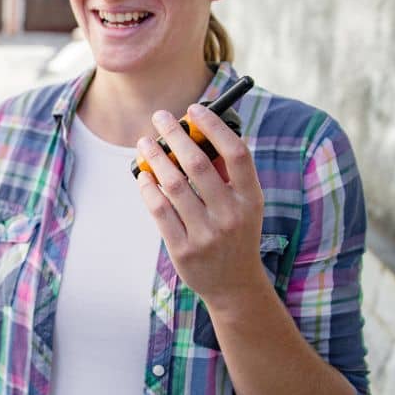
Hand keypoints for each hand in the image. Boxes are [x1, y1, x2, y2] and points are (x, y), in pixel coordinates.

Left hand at [135, 104, 265, 309]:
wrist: (234, 285)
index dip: (214, 127)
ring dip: (155, 158)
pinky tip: (143, 175)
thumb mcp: (244, 206)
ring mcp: (207, 234)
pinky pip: (159, 210)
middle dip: (175, 135)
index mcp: (250, 199)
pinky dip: (148, 188)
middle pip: (198, 164)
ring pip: (173, 185)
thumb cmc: (235, 234)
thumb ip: (226, 175)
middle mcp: (231, 215)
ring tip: (145, 143)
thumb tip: (198, 135)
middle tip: (159, 118)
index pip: (236, 154)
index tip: (194, 109)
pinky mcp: (183, 249)